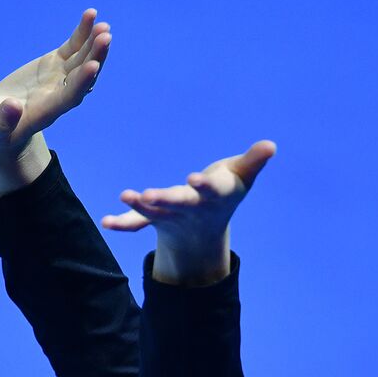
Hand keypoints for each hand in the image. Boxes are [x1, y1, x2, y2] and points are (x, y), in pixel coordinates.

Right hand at [0, 8, 112, 153]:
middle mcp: (60, 94)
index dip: (81, 83)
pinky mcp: (55, 64)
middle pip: (82, 76)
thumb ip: (2, 122)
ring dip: (93, 42)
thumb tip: (12, 107)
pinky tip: (91, 15)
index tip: (93, 66)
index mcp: (47, 112)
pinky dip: (82, 33)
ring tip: (104, 25)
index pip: (69, 97)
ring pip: (82, 59)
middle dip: (94, 57)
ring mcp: (60, 77)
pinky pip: (72, 47)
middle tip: (105, 37)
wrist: (0, 123)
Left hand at [101, 141, 277, 284]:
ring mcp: (172, 216)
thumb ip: (253, 161)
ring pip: (155, 214)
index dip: (204, 186)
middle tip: (149, 196)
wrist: (205, 230)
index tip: (195, 179)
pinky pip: (137, 224)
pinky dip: (123, 224)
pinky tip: (106, 222)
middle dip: (165, 200)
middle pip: (179, 204)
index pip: (211, 191)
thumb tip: (271, 145)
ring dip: (140, 207)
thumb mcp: (241, 177)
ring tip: (127, 196)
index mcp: (215, 196)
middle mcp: (192, 209)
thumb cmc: (226, 191)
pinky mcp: (154, 220)